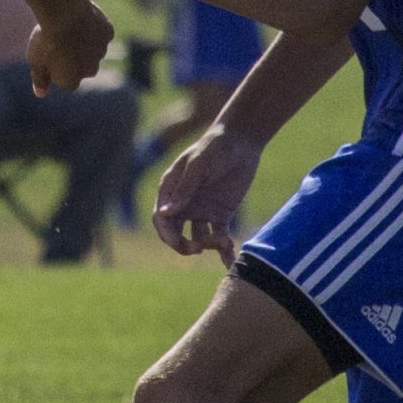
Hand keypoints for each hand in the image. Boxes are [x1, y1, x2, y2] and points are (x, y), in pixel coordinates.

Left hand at [28, 0, 114, 95]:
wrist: (64, 13)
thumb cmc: (46, 38)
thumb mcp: (36, 61)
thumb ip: (40, 79)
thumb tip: (40, 94)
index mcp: (71, 81)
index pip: (65, 79)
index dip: (56, 66)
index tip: (48, 53)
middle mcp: (90, 71)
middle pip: (83, 67)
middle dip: (74, 58)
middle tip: (60, 41)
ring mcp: (101, 52)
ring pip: (94, 50)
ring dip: (85, 42)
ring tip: (70, 28)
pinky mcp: (108, 34)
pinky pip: (102, 33)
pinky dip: (95, 28)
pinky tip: (82, 19)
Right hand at [153, 125, 262, 262]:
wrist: (242, 141)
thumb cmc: (215, 147)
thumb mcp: (199, 165)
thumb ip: (185, 189)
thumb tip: (166, 213)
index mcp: (171, 190)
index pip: (161, 218)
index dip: (166, 233)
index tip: (177, 242)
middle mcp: (183, 204)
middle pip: (175, 233)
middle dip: (183, 245)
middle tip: (197, 249)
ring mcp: (201, 211)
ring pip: (198, 238)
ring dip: (207, 246)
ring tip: (224, 244)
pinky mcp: (221, 215)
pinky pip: (219, 237)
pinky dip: (224, 249)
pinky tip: (230, 260)